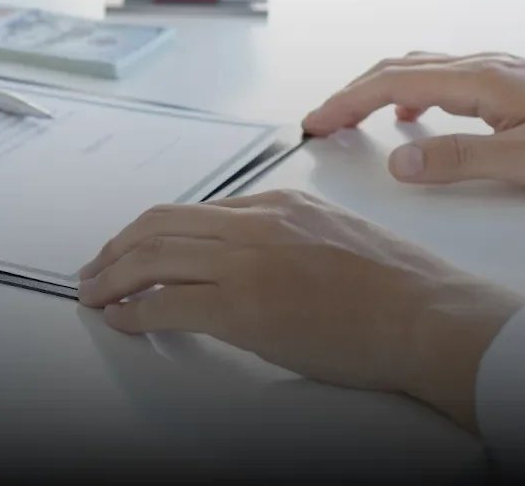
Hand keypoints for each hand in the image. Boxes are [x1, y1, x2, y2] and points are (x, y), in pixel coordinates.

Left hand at [77, 190, 524, 431]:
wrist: (431, 317)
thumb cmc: (403, 290)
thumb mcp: (340, 237)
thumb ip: (293, 238)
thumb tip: (261, 261)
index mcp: (282, 204)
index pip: (198, 210)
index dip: (156, 232)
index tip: (138, 250)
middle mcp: (259, 223)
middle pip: (161, 223)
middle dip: (118, 247)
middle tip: (95, 268)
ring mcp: (248, 263)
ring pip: (153, 257)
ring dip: (112, 276)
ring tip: (93, 293)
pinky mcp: (243, 308)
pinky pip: (165, 304)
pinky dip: (132, 311)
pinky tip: (121, 320)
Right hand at [302, 52, 524, 190]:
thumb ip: (457, 160)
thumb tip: (398, 162)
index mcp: (479, 79)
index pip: (392, 82)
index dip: (346, 102)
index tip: (315, 122)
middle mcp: (481, 65)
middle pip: (396, 68)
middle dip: (349, 94)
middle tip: (319, 122)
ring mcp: (492, 69)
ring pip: (416, 69)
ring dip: (375, 89)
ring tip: (350, 117)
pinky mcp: (503, 81)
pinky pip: (439, 76)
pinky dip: (407, 91)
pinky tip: (410, 114)